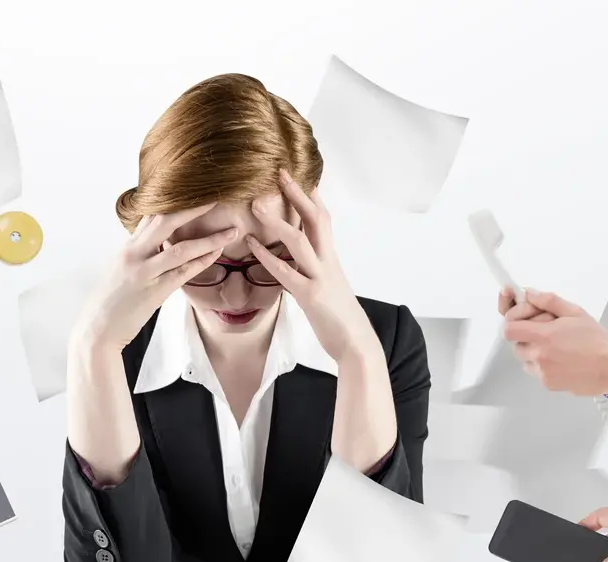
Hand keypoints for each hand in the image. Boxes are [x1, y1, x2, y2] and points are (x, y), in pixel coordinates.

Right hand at [73, 204, 234, 350]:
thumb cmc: (110, 301)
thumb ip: (138, 254)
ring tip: (232, 231)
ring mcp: (145, 271)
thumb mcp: (119, 269)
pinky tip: (219, 253)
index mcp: (127, 247)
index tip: (194, 193)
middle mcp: (134, 253)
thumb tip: (156, 245)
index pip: (150, 215)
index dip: (174, 201)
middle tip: (216, 198)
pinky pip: (185, 272)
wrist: (98, 328)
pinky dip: (204, 260)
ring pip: (182, 248)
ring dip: (211, 238)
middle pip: (165, 220)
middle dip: (193, 207)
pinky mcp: (155, 291)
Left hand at [247, 169, 376, 362]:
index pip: (324, 219)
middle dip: (298, 194)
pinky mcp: (310, 296)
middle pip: (316, 219)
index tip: (300, 175)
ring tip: (257, 204)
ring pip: (300, 241)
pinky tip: (252, 245)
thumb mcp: (330, 285)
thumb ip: (317, 269)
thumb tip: (302, 259)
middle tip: (280, 172)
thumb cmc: (340, 316)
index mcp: (331, 258)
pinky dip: (267, 256)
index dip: (312, 196)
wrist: (356, 341)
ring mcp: (320, 277)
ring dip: (277, 220)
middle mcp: (328, 262)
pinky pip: (286, 272)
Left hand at [501, 289, 607, 394]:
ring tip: (557, 346)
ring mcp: (542, 372)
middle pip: (515, 343)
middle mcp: (538, 356)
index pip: (508, 329)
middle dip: (526, 335)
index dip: (513, 321)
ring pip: (524, 359)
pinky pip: (536, 372)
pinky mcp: (547, 384)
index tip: (522, 317)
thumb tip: (529, 293)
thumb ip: (548, 300)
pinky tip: (562, 359)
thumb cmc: (597, 341)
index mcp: (543, 336)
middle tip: (546, 330)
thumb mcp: (574, 312)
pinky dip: (543, 365)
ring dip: (534, 350)